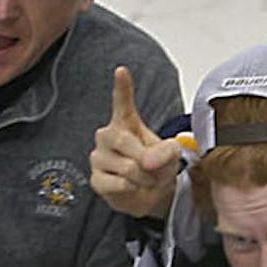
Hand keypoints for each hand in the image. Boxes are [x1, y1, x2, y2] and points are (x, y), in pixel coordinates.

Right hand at [89, 66, 182, 220]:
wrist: (150, 195)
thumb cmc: (156, 168)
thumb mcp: (171, 156)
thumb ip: (166, 151)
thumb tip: (148, 161)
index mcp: (125, 123)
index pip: (122, 102)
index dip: (122, 87)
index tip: (122, 71)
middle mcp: (107, 136)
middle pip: (124, 141)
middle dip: (146, 159)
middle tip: (155, 170)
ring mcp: (98, 157)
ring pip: (126, 167)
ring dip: (144, 178)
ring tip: (146, 180)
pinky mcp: (96, 180)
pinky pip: (119, 184)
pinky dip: (133, 189)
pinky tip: (132, 188)